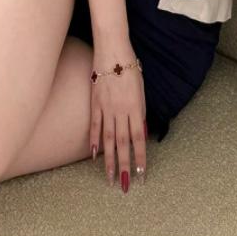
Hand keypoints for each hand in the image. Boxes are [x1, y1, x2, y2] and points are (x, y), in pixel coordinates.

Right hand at [89, 57, 146, 190]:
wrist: (113, 50)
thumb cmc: (131, 68)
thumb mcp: (141, 90)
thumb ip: (141, 112)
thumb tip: (141, 133)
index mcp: (137, 107)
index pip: (139, 139)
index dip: (140, 158)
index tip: (141, 175)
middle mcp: (122, 110)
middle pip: (123, 143)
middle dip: (125, 166)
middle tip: (124, 185)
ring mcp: (107, 107)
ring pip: (109, 139)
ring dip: (110, 160)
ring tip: (109, 177)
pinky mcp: (95, 102)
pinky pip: (95, 125)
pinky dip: (94, 141)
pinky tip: (94, 155)